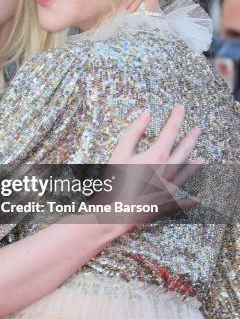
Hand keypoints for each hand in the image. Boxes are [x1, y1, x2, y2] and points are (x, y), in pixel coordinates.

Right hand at [97, 106, 201, 226]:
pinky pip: (182, 201)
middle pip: (183, 150)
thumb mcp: (121, 151)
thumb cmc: (116, 180)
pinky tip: (197, 200)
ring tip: (202, 159)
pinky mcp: (166, 202)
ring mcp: (169, 187)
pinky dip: (189, 200)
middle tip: (197, 130)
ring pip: (186, 173)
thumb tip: (146, 114)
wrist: (117, 210)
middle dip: (190, 138)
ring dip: (195, 166)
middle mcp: (168, 169)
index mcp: (157, 154)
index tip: (180, 108)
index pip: (170, 131)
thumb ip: (134, 131)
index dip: (176, 118)